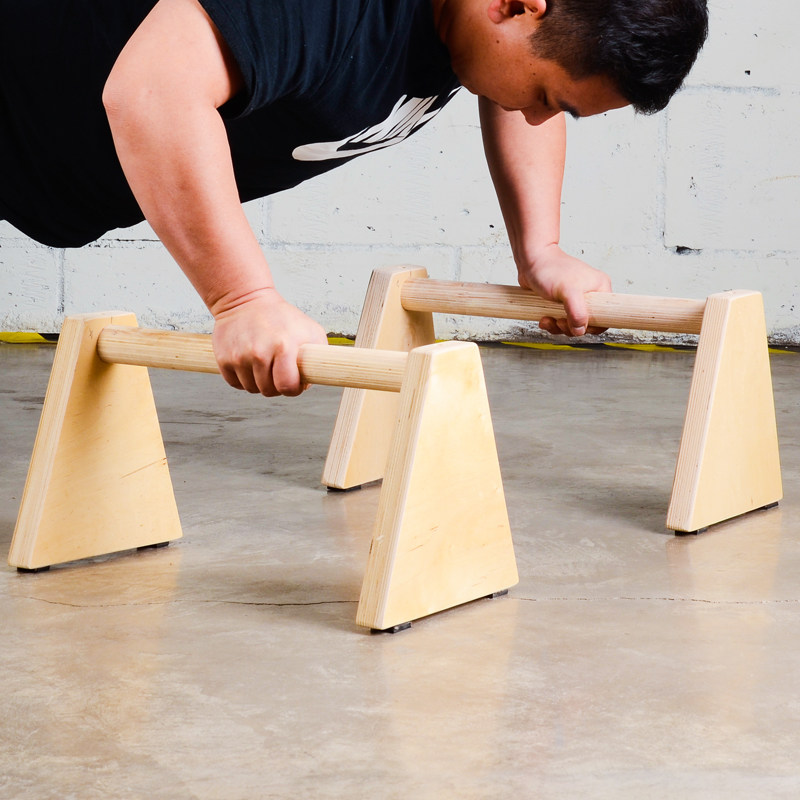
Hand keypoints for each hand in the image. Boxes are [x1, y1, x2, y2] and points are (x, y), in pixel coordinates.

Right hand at [211, 288, 328, 395]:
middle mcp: (259, 353)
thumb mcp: (309, 330)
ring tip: (265, 363)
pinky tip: (250, 363)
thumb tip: (311, 379)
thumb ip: (317, 356)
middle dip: (276, 385)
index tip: (294, 382)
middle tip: (278, 371)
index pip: (288, 386)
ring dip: (259, 382)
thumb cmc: (281, 316)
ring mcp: (239, 357)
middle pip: (269, 391)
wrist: (244, 299)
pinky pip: (236, 384)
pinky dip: (243, 378)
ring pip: (252, 389)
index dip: (293, 389)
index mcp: (283, 347)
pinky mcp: (223, 359)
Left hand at [517, 244, 611, 335]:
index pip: (606, 316)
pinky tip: (545, 318)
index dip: (593, 326)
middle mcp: (589, 295)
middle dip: (570, 327)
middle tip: (560, 321)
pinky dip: (552, 323)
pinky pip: (560, 321)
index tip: (578, 327)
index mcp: (599, 288)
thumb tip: (581, 329)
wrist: (530, 261)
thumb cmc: (550, 268)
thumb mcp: (568, 291)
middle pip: (587, 323)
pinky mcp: (561, 304)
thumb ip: (577, 312)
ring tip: (549, 318)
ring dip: (558, 326)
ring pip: (572, 324)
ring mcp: (575, 300)